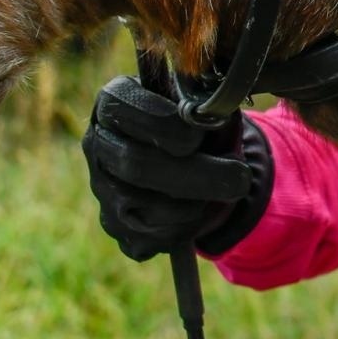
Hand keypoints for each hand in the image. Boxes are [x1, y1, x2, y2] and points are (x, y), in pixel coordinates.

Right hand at [81, 75, 271, 261]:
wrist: (199, 158)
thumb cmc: (200, 121)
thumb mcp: (206, 102)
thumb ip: (206, 103)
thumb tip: (214, 117)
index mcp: (114, 101)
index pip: (121, 106)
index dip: (161, 124)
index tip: (197, 137)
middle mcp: (98, 143)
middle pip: (135, 164)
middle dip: (195, 174)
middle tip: (240, 178)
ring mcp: (102, 188)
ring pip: (143, 206)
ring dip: (195, 203)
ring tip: (226, 188)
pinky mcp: (114, 225)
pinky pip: (147, 237)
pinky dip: (185, 228)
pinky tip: (203, 209)